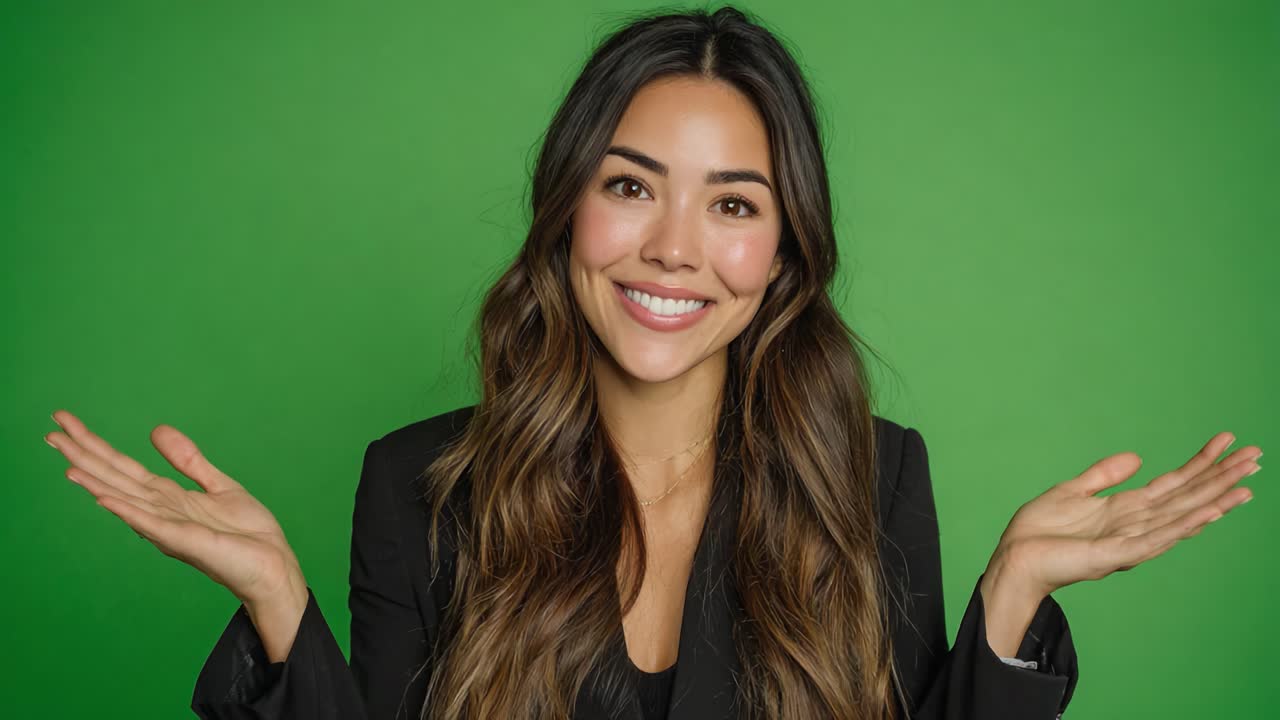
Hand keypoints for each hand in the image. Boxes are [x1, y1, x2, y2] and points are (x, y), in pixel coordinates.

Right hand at [46, 409, 305, 607]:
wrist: (272, 565)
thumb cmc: (247, 534)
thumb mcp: (218, 485)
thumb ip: (188, 460)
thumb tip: (156, 430)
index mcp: (167, 497)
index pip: (123, 467)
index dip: (95, 444)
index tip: (66, 422)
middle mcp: (160, 511)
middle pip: (114, 477)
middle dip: (84, 455)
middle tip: (51, 430)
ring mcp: (168, 526)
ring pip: (124, 498)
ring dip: (95, 480)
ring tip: (66, 462)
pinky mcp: (184, 540)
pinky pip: (150, 523)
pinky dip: (126, 510)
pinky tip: (102, 497)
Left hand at [990, 431, 1260, 597]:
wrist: (1013, 560)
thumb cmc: (1038, 533)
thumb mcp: (1072, 492)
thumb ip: (1105, 476)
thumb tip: (1139, 457)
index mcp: (1126, 509)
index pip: (1174, 483)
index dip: (1201, 462)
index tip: (1228, 440)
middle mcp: (1136, 525)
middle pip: (1188, 497)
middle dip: (1221, 478)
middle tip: (1257, 457)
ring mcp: (1129, 542)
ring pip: (1180, 518)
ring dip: (1213, 502)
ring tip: (1245, 487)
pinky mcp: (1115, 556)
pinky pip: (1156, 540)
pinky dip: (1182, 527)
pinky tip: (1206, 515)